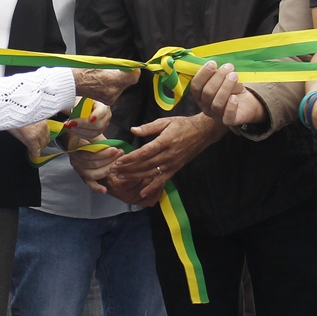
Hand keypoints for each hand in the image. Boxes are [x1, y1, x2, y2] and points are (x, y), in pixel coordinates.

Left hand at [8, 119, 50, 158]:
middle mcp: (39, 131)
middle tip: (35, 150)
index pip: (37, 150)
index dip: (35, 154)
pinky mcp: (44, 118)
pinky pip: (48, 129)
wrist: (15, 103)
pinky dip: (45, 133)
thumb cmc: (12, 115)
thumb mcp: (14, 132)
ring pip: (47, 137)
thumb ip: (24, 140)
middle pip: (44, 144)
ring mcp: (43, 124)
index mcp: (31, 136)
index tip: (33, 155)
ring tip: (38, 143)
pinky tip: (40, 133)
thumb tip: (29, 146)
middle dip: (40, 148)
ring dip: (43, 141)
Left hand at [57, 98, 112, 151]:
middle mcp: (105, 117)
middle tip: (71, 123)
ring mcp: (102, 127)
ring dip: (78, 130)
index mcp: (103, 106)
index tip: (90, 119)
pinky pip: (87, 136)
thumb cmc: (83, 102)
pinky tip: (70, 129)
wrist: (83, 107)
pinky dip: (77, 133)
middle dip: (82, 124)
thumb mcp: (81, 100)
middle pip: (97, 125)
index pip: (102, 111)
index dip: (96, 116)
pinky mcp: (96, 133)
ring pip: (92, 132)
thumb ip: (77, 103)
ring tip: (68, 126)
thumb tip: (71, 107)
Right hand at [70, 141, 121, 194]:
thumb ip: (99, 139)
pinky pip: (90, 183)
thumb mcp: (93, 135)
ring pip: (94, 174)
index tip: (116, 149)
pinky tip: (104, 190)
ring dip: (107, 170)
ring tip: (117, 164)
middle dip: (110, 160)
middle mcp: (75, 161)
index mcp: (75, 150)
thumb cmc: (88, 137)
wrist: (77, 141)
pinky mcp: (84, 176)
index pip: (91, 154)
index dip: (104, 153)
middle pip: (94, 164)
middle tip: (121, 154)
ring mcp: (79, 170)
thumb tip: (110, 144)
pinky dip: (97, 187)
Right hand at [73, 67, 138, 102]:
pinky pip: (115, 93)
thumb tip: (131, 66)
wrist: (73, 83)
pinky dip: (112, 88)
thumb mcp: (103, 63)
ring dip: (117, 82)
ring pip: (122, 87)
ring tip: (105, 78)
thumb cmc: (84, 70)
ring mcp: (111, 98)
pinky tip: (103, 84)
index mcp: (113, 79)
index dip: (134, 71)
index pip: (134, 76)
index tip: (131, 68)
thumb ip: (119, 66)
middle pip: (128, 82)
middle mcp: (113, 91)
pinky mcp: (108, 102)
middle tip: (114, 71)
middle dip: (124, 76)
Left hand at [111, 113, 225, 201]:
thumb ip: (148, 127)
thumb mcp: (165, 122)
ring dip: (135, 177)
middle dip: (128, 168)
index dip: (130, 158)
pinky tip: (143, 193)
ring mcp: (172, 163)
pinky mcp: (175, 169)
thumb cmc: (183, 125)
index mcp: (164, 142)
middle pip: (144, 164)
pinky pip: (162, 180)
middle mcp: (168, 155)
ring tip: (121, 178)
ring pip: (151, 173)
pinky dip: (152, 187)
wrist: (203, 132)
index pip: (144, 153)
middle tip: (114, 170)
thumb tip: (132, 130)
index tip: (118, 161)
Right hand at [188, 61, 267, 126]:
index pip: (196, 86)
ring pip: (217, 103)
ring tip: (234, 76)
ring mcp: (216, 115)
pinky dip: (231, 106)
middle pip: (207, 93)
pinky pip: (227, 117)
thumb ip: (216, 72)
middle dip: (218, 77)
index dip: (203, 74)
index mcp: (200, 95)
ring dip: (225, 87)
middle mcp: (205, 106)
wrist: (245, 103)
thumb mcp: (222, 78)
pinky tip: (235, 97)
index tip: (213, 63)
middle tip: (229, 67)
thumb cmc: (231, 88)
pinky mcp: (229, 121)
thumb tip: (215, 63)